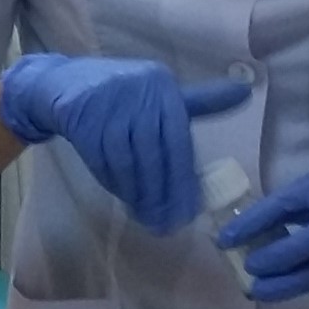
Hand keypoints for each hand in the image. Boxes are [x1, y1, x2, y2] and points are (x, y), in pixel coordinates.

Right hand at [0, 54, 253, 230]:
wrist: (62, 83)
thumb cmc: (120, 96)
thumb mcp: (158, 95)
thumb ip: (199, 102)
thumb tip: (246, 92)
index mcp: (163, 85)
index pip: (179, 141)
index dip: (184, 180)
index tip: (189, 211)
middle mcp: (138, 90)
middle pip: (156, 155)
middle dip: (162, 195)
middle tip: (167, 225)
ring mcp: (108, 103)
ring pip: (130, 162)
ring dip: (138, 195)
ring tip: (147, 218)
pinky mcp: (83, 117)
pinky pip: (104, 162)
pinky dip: (115, 184)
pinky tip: (124, 197)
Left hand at [219, 155, 308, 300]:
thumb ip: (286, 204)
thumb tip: (244, 226)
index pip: (288, 211)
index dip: (254, 225)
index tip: (225, 239)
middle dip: (276, 270)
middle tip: (248, 278)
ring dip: (287, 286)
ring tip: (258, 290)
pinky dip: (302, 282)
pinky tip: (281, 285)